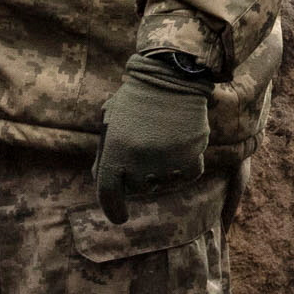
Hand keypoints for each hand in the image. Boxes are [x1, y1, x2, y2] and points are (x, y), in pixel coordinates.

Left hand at [93, 50, 221, 221]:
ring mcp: (168, 159)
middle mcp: (140, 160)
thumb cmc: (136, 98)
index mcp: (115, 151)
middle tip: (145, 153)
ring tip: (164, 144)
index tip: (120, 218)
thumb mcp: (111, 122)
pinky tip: (184, 150)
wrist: (172, 75)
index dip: (113, 209)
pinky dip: (187, 167)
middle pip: (139, 188)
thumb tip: (101, 179)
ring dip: (164, 171)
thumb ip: (105, 151)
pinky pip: (189, 174)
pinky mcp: (193, 154)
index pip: (109, 193)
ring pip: (166, 183)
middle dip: (140, 178)